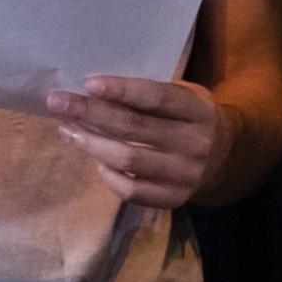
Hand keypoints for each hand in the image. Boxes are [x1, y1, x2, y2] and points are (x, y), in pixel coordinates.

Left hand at [43, 71, 220, 207]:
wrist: (224, 157)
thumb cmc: (188, 118)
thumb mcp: (183, 96)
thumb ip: (149, 94)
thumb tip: (93, 90)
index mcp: (197, 110)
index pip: (156, 97)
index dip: (121, 90)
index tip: (88, 84)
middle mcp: (194, 142)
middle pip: (134, 127)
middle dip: (91, 113)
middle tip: (58, 103)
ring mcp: (185, 174)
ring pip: (128, 160)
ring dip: (91, 144)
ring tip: (67, 130)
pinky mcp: (174, 198)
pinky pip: (132, 191)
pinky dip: (109, 176)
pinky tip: (96, 162)